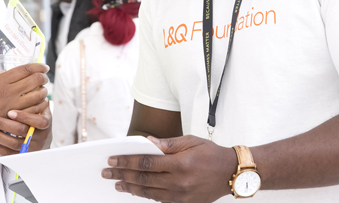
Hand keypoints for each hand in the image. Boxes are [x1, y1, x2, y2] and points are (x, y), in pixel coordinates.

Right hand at [0, 63, 48, 144]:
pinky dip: (38, 107)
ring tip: (42, 91)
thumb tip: (7, 74)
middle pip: (35, 80)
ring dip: (43, 92)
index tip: (44, 67)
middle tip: (44, 79)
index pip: (26, 69)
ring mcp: (10, 106)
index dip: (38, 67)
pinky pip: (32, 111)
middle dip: (43, 78)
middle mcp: (8, 91)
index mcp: (0, 80)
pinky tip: (39, 105)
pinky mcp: (10, 119)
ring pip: (37, 96)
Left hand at [0, 99, 51, 154]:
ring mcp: (27, 147)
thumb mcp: (40, 108)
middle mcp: (38, 136)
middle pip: (21, 131)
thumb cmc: (36, 118)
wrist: (39, 142)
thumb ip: (33, 96)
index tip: (10, 112)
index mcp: (44, 123)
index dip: (25, 117)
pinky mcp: (17, 155)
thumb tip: (24, 75)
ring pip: (11, 143)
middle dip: (2, 123)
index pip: (38, 121)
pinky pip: (3, 152)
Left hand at [102, 135, 236, 202]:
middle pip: (143, 180)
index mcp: (180, 164)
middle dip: (122, 175)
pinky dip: (146, 195)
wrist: (232, 173)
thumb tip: (147, 143)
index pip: (146, 163)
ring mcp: (181, 196)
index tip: (112, 160)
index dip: (126, 162)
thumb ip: (168, 144)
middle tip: (107, 173)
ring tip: (117, 184)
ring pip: (148, 193)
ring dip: (130, 188)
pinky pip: (160, 200)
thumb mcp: (191, 141)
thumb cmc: (211, 153)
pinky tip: (136, 191)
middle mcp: (179, 182)